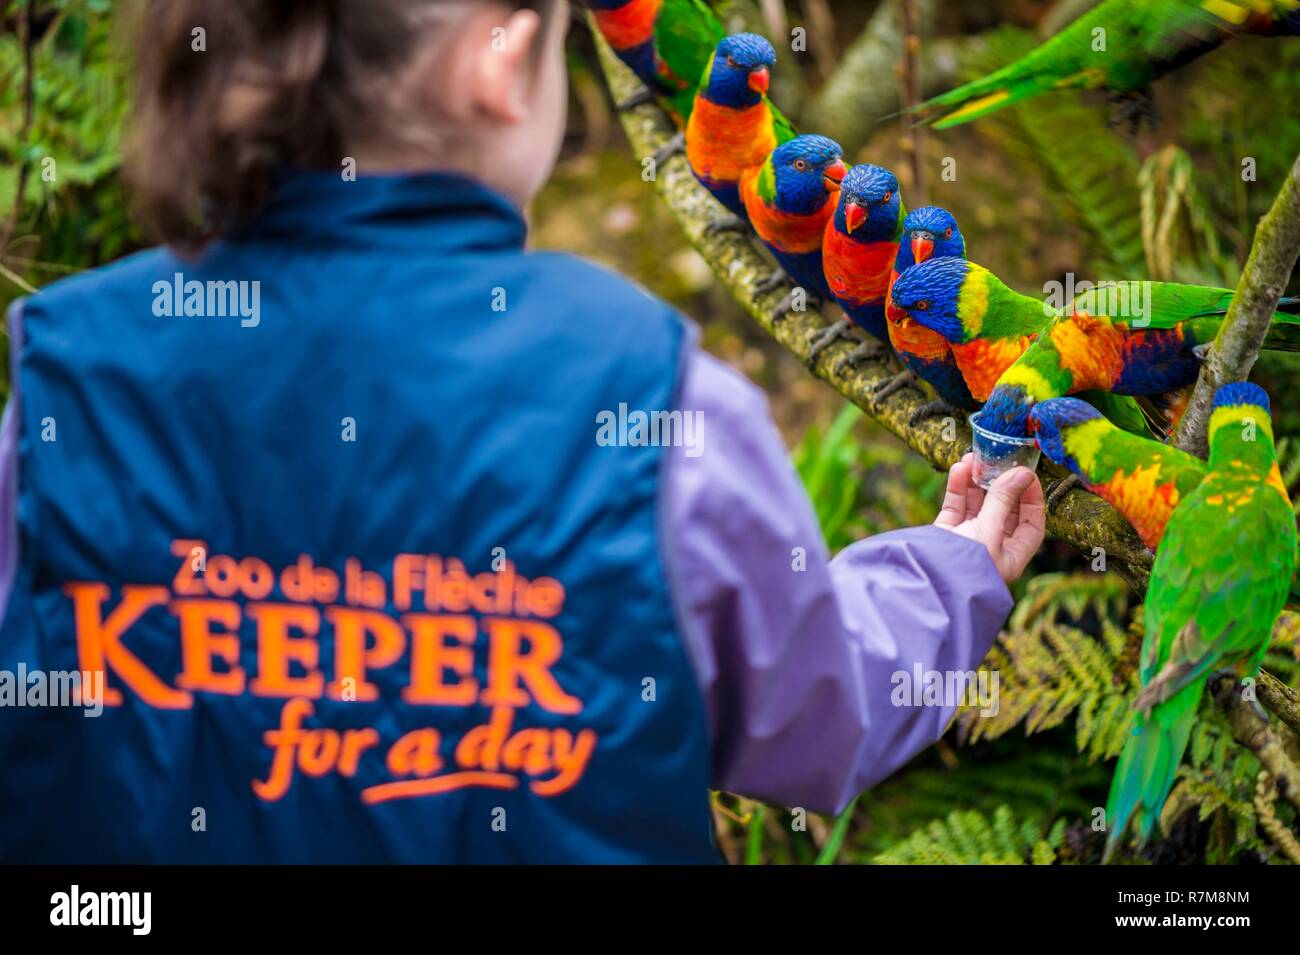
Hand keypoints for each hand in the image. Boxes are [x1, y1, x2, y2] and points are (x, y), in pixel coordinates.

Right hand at [934, 453, 1044, 583]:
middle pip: (1003, 511)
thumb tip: (1023, 473)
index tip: (1027, 475)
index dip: (1032, 499)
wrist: (925, 580)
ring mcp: (967, 540)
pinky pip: (956, 507)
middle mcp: (991, 548)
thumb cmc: (965, 565)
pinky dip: (958, 488)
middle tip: (999, 461)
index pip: (1030, 524)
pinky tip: (959, 469)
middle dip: (1000, 485)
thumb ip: (1003, 499)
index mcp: (1010, 556)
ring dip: (976, 482)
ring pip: (977, 505)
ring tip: (973, 458)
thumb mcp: (989, 530)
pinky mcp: (946, 533)